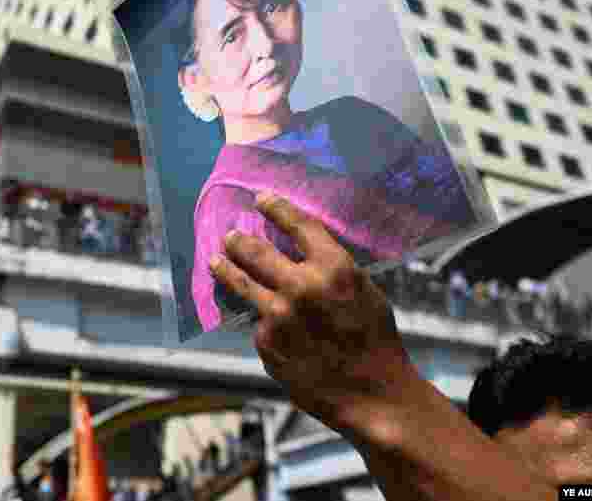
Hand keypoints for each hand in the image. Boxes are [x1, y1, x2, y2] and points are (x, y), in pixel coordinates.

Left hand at [209, 192, 415, 432]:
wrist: (371, 394)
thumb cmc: (375, 341)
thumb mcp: (365, 292)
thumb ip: (333, 270)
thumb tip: (303, 253)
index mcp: (334, 268)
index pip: (298, 225)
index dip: (277, 208)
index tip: (262, 199)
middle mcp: (302, 286)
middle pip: (256, 251)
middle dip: (239, 240)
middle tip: (231, 235)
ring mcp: (279, 315)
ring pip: (241, 282)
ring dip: (226, 268)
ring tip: (215, 260)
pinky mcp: (266, 341)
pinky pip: (259, 323)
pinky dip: (262, 321)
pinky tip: (271, 327)